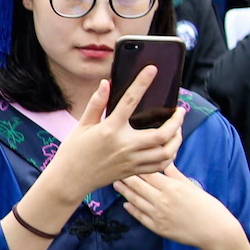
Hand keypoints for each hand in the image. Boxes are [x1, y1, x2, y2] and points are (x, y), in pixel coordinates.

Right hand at [43, 75, 186, 200]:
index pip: (130, 101)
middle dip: (177, 121)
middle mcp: (124, 145)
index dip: (142, 83)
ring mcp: (130, 160)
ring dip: (177, 140)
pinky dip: (169, 156)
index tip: (152, 70)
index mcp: (110, 130)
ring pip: (166, 152)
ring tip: (177, 130)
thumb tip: (106, 83)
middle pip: (162, 134)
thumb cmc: (74, 151)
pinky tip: (169, 148)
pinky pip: (159, 166)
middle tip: (180, 112)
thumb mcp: (82, 126)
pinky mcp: (133, 171)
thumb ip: (96, 104)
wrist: (70, 179)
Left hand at [113, 164, 243, 249]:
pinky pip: (139, 216)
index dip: (135, 166)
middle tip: (114, 170)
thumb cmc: (207, 206)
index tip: (127, 160)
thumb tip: (165, 160)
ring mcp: (157, 215)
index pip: (147, 173)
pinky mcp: (157, 228)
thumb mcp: (191, 186)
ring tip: (115, 184)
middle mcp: (161, 200)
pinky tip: (125, 203)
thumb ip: (174, 174)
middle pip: (136, 185)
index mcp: (171, 187)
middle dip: (124, 177)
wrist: (215, 231)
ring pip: (134, 200)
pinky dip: (131, 209)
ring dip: (123, 191)